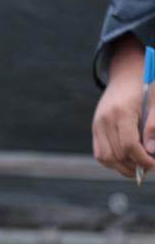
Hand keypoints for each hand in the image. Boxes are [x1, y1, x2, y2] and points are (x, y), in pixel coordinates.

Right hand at [92, 36, 154, 178]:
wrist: (126, 76)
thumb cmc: (146, 89)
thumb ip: (153, 127)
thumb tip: (151, 152)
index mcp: (121, 113)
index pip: (129, 145)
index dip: (142, 159)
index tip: (154, 164)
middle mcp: (104, 120)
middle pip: (117, 155)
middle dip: (135, 166)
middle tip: (150, 166)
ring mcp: (97, 125)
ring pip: (106, 158)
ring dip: (123, 167)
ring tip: (139, 166)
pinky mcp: (95, 129)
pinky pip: (100, 154)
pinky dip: (113, 162)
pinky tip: (128, 160)